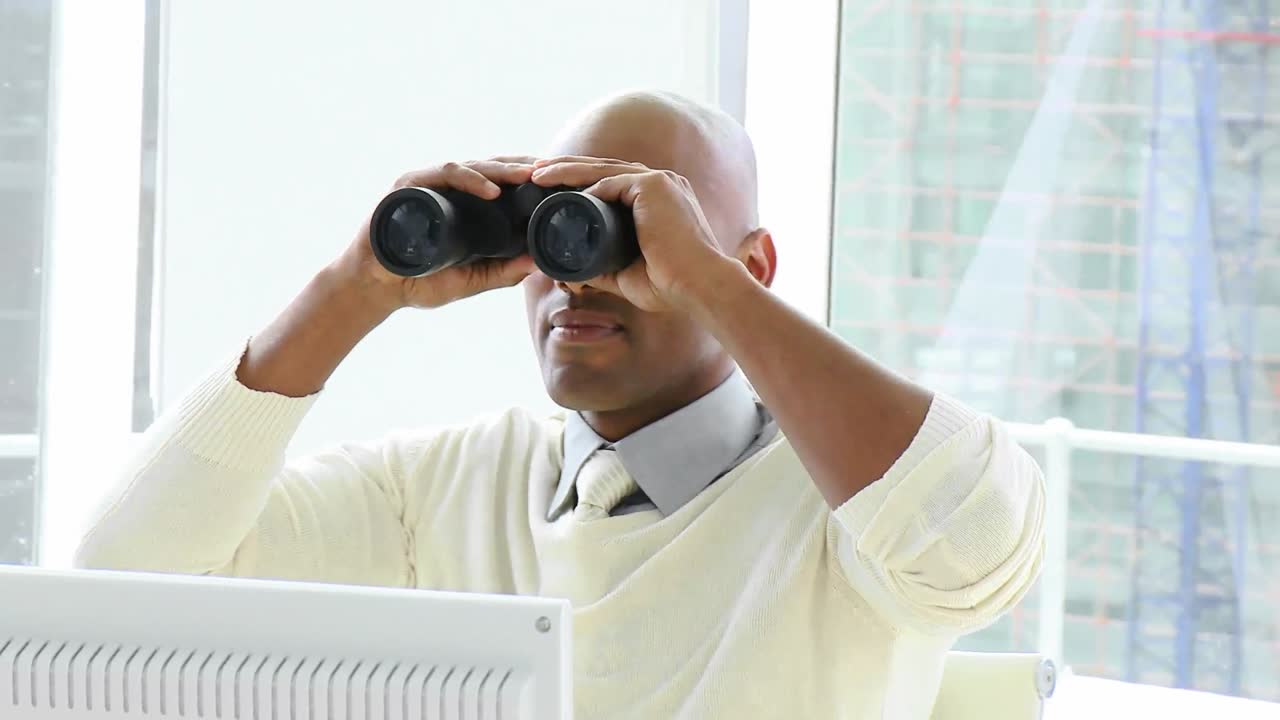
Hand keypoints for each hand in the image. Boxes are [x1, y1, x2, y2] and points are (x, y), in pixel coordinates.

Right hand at [335, 157, 539, 311]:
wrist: (375, 289)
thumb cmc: (419, 281)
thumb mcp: (469, 280)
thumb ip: (501, 273)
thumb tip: (538, 264)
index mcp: (463, 204)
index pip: (501, 182)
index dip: (528, 179)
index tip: (558, 183)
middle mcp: (447, 189)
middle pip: (491, 169)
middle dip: (523, 170)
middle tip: (552, 174)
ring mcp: (428, 184)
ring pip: (472, 166)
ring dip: (502, 170)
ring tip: (528, 178)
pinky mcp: (409, 186)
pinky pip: (444, 175)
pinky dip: (469, 179)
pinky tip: (491, 191)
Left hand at [530, 156, 728, 311]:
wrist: (698, 286)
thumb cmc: (671, 285)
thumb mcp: (628, 274)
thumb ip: (603, 268)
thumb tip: (574, 273)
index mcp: (659, 202)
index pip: (613, 184)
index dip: (581, 184)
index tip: (552, 192)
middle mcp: (661, 185)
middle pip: (604, 171)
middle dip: (567, 170)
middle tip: (536, 173)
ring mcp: (659, 181)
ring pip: (602, 170)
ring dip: (567, 169)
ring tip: (538, 173)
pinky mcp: (655, 185)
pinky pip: (610, 179)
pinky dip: (583, 181)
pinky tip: (558, 185)